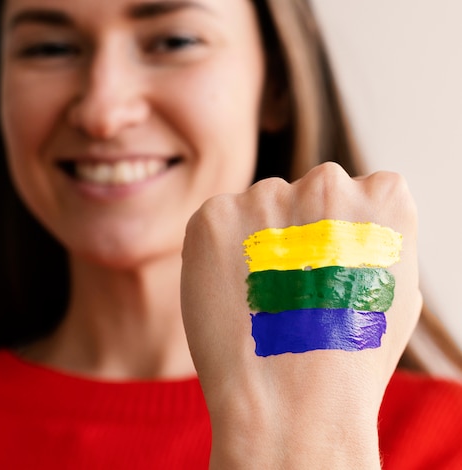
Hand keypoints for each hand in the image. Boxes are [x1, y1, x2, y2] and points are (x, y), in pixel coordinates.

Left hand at [181, 162, 420, 468]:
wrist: (293, 401)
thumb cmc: (351, 358)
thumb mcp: (394, 290)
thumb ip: (372, 239)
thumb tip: (343, 227)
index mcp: (383, 196)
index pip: (355, 193)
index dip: (336, 237)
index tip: (332, 272)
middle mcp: (326, 181)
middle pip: (299, 198)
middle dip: (293, 233)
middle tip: (290, 290)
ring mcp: (267, 194)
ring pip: (255, 209)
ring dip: (254, 241)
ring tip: (261, 299)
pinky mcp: (215, 215)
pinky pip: (217, 222)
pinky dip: (217, 251)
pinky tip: (231, 293)